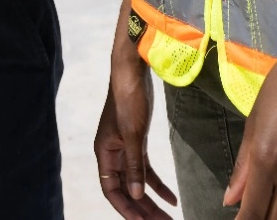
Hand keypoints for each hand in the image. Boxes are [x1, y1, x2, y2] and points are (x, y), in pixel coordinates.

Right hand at [97, 23, 177, 217]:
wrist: (133, 71)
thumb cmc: (128, 99)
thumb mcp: (133, 134)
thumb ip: (134, 165)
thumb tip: (135, 195)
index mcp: (104, 152)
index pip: (111, 190)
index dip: (125, 209)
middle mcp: (111, 153)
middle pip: (126, 190)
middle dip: (143, 209)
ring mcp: (124, 148)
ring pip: (136, 182)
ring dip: (151, 200)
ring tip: (168, 217)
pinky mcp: (137, 142)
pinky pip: (146, 170)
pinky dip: (158, 184)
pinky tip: (172, 197)